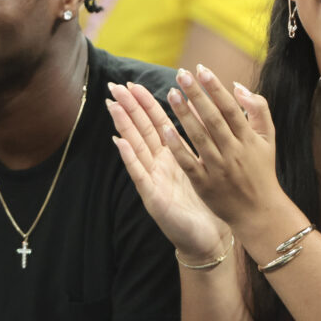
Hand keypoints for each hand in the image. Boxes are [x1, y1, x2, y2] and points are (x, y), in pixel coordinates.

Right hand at [108, 80, 228, 259]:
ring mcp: (153, 180)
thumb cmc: (207, 203)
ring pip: (135, 146)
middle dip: (128, 108)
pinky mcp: (153, 197)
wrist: (207, 237)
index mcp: (172, 155)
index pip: (156, 123)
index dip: (145, 103)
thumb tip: (199, 113)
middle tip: (114, 86)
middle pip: (141, 130)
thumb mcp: (203, 166)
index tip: (133, 83)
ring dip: (124, 126)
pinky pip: (140, 174)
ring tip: (113, 105)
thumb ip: (198, 142)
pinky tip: (120, 143)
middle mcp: (158, 164)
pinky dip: (130, 158)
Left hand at [163, 66, 285, 231]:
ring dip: (184, 115)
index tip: (201, 69)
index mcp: (249, 140)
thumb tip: (238, 86)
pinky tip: (165, 129)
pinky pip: (189, 163)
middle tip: (181, 74)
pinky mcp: (205, 185)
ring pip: (200, 138)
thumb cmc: (262, 171)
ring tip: (171, 94)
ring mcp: (219, 169)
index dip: (215, 88)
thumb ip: (258, 110)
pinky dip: (178, 147)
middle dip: (197, 95)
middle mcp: (234, 152)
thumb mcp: (268, 139)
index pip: (231, 109)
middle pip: (213, 119)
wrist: (259, 212)